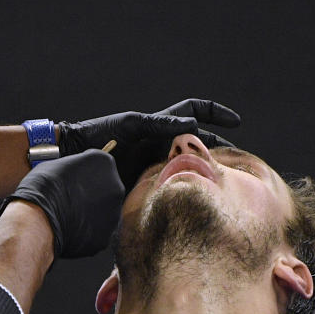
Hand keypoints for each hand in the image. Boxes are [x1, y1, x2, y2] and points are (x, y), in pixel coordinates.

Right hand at [2, 149, 123, 257]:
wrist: (40, 220)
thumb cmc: (43, 189)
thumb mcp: (56, 164)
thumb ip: (73, 167)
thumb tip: (73, 174)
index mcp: (104, 163)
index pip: (98, 164)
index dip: (83, 172)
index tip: (73, 179)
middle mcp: (115, 187)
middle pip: (105, 189)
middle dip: (91, 193)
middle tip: (71, 199)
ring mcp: (114, 214)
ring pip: (103, 213)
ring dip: (90, 213)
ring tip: (68, 216)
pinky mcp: (106, 236)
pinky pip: (97, 232)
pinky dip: (86, 232)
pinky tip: (70, 229)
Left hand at [58, 98, 239, 189]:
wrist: (76, 158)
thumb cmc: (100, 136)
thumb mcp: (131, 125)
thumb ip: (159, 124)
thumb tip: (191, 125)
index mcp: (159, 126)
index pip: (194, 112)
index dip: (216, 113)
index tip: (236, 123)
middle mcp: (161, 145)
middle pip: (198, 144)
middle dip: (218, 150)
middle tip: (237, 165)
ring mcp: (156, 165)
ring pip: (189, 168)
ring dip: (206, 174)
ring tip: (223, 185)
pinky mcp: (149, 185)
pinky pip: (174, 188)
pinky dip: (187, 192)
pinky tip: (197, 201)